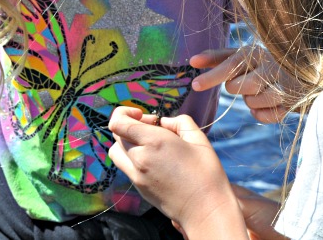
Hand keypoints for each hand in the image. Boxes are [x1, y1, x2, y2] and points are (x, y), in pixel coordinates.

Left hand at [109, 107, 248, 239]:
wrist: (205, 210)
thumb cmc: (206, 173)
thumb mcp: (198, 139)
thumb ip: (179, 122)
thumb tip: (165, 122)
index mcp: (153, 142)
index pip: (118, 123)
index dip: (124, 113)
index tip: (141, 114)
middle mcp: (139, 158)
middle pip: (117, 135)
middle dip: (130, 126)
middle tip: (152, 128)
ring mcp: (136, 176)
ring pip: (116, 153)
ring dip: (126, 143)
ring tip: (148, 144)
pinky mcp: (139, 188)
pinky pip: (126, 167)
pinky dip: (132, 158)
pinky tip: (154, 160)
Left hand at [190, 47, 293, 122]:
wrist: (307, 76)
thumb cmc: (266, 65)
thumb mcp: (244, 56)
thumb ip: (218, 58)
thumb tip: (192, 61)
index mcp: (257, 52)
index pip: (229, 65)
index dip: (211, 76)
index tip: (195, 85)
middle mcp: (271, 66)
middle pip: (237, 87)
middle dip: (238, 89)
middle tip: (250, 82)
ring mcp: (284, 84)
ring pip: (251, 102)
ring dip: (251, 101)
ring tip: (262, 91)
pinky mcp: (292, 102)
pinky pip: (265, 116)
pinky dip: (262, 114)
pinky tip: (269, 104)